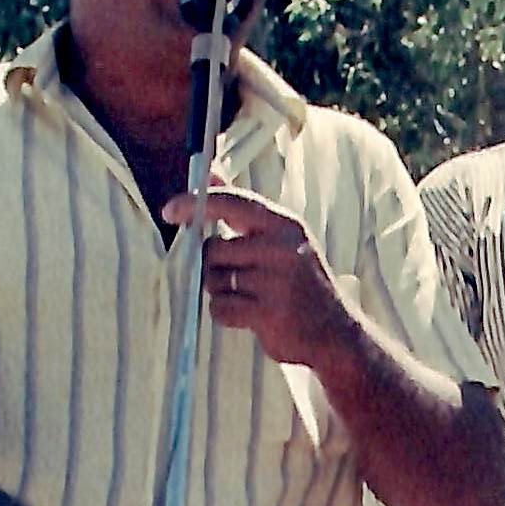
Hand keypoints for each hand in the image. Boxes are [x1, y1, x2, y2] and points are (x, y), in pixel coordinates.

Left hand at [168, 188, 359, 370]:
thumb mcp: (280, 238)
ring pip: (213, 280)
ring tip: (249, 296)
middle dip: (212, 265)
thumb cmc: (300, 281)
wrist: (335, 332)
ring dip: (220, 291)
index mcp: (284, 225)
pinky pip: (220, 309)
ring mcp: (276, 282)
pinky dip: (226, 314)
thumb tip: (208, 172)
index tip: (169, 211)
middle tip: (235, 276)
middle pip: (213, 248)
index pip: (232, 202)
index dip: (195, 203)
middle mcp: (283, 249)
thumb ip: (241, 207)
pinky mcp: (268, 314)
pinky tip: (250, 315)